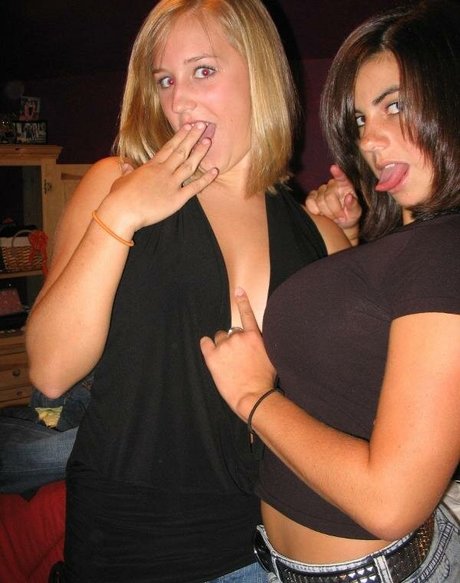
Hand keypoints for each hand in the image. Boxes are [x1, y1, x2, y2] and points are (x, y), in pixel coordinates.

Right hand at [102, 122, 218, 232]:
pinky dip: (205, 179)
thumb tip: (125, 166)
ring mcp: (171, 184)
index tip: (188, 126)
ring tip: (209, 141)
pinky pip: (194, 187)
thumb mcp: (122, 180)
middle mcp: (163, 171)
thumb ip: (127, 172)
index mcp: (151, 166)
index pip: (169, 147)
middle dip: (192, 137)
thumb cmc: (120, 197)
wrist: (123, 210)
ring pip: (189, 165)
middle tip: (203, 125)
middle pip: (181, 151)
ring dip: (200, 152)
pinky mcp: (176, 199)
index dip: (180, 136)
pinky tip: (215, 170)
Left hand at [200, 288, 276, 419]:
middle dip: (232, 342)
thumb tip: (254, 341)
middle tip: (236, 359)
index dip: (242, 301)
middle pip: (230, 332)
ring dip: (221, 346)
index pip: (247, 314)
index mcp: (255, 336)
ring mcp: (225, 346)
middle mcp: (239, 337)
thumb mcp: (271, 357)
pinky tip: (210, 353)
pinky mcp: (212, 356)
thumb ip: (261, 344)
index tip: (238, 290)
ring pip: (218, 338)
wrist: (254, 396)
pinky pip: (205, 343)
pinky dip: (206, 346)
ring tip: (227, 363)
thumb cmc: (264, 381)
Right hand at [306, 165, 361, 229]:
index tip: (334, 168)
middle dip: (335, 210)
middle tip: (340, 217)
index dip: (337, 173)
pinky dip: (315, 210)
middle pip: (329, 196)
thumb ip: (353, 206)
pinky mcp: (311, 197)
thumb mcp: (355, 213)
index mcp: (345, 186)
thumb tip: (349, 197)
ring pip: (320, 201)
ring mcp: (321, 190)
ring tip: (333, 217)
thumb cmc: (349, 216)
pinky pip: (310, 202)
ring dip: (327, 213)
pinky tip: (322, 213)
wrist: (339, 224)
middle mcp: (332, 185)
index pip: (341, 178)